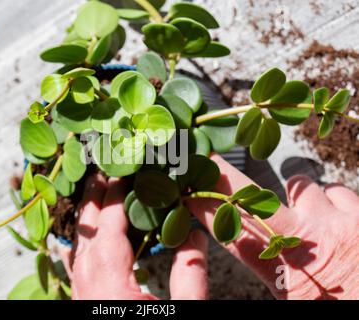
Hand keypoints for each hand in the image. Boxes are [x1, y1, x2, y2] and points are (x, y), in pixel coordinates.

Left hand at [58, 174, 208, 299]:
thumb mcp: (183, 310)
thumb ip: (191, 273)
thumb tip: (196, 234)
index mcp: (110, 279)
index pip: (109, 222)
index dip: (116, 191)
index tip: (126, 168)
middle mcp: (86, 279)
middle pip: (86, 225)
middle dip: (96, 192)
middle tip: (106, 166)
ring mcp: (79, 288)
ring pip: (79, 240)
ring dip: (89, 211)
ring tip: (100, 189)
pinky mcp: (81, 296)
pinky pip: (78, 256)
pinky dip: (86, 235)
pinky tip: (94, 230)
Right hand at [185, 154, 358, 299]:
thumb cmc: (336, 302)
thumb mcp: (292, 296)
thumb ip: (263, 262)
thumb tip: (241, 239)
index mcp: (286, 270)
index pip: (231, 229)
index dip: (206, 205)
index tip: (188, 187)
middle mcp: (309, 237)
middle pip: (256, 194)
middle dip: (239, 184)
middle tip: (246, 191)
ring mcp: (342, 222)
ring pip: (306, 186)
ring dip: (305, 200)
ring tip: (316, 224)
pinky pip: (342, 191)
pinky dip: (338, 203)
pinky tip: (344, 225)